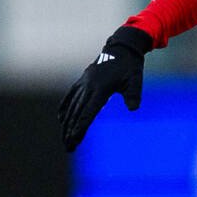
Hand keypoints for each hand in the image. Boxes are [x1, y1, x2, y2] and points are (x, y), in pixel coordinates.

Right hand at [60, 26, 153, 150]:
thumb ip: (133, 95)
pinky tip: (61, 119)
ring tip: (65, 139)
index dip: (80, 126)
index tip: (74, 138)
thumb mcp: (135, 80)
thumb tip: (133, 109)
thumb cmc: (130, 67)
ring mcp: (83, 83)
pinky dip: (65, 108)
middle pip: (77, 113)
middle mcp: (88, 87)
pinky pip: (70, 96)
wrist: (122, 48)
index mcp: (101, 88)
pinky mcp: (82, 81)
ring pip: (72, 107)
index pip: (88, 112)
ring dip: (67, 124)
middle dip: (71, 131)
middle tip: (68, 147)